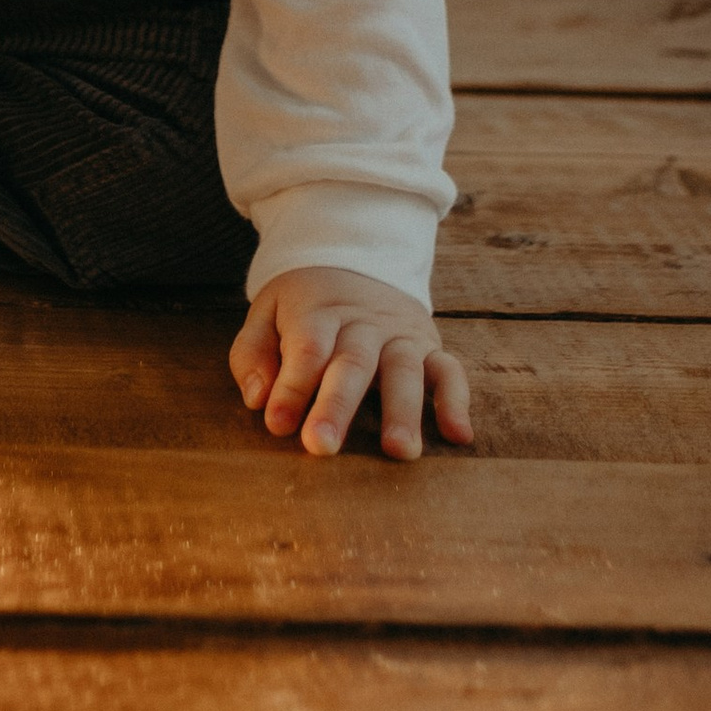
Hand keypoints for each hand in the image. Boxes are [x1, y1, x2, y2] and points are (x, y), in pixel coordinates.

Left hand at [229, 265, 473, 460]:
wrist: (354, 259)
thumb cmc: (303, 305)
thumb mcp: (266, 313)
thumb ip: (252, 354)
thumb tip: (258, 399)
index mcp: (317, 310)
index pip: (306, 348)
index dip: (291, 387)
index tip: (278, 425)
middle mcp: (362, 322)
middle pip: (352, 363)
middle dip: (337, 406)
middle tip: (322, 447)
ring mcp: (399, 334)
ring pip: (404, 369)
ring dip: (402, 410)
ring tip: (398, 451)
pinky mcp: (428, 346)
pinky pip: (449, 370)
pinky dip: (456, 401)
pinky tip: (458, 435)